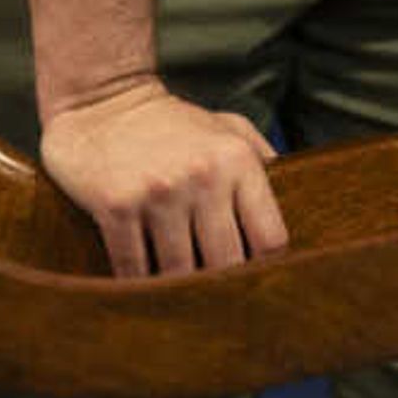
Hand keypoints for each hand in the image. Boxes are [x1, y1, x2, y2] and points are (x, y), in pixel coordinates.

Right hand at [41, 79, 291, 277]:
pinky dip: (137, 281)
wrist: (99, 100)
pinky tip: (139, 279)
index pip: (270, 239)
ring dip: (176, 287)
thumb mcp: (226, 127)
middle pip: (227, 264)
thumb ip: (262, 161)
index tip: (251, 276)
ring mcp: (158, 192)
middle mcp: (202, 176)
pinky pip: (134, 268)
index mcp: (236, 159)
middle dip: (219, 284)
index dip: (263, 266)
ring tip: (175, 291)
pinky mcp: (117, 206)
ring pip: (180, 273)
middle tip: (212, 296)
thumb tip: (297, 202)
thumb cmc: (170, 123)